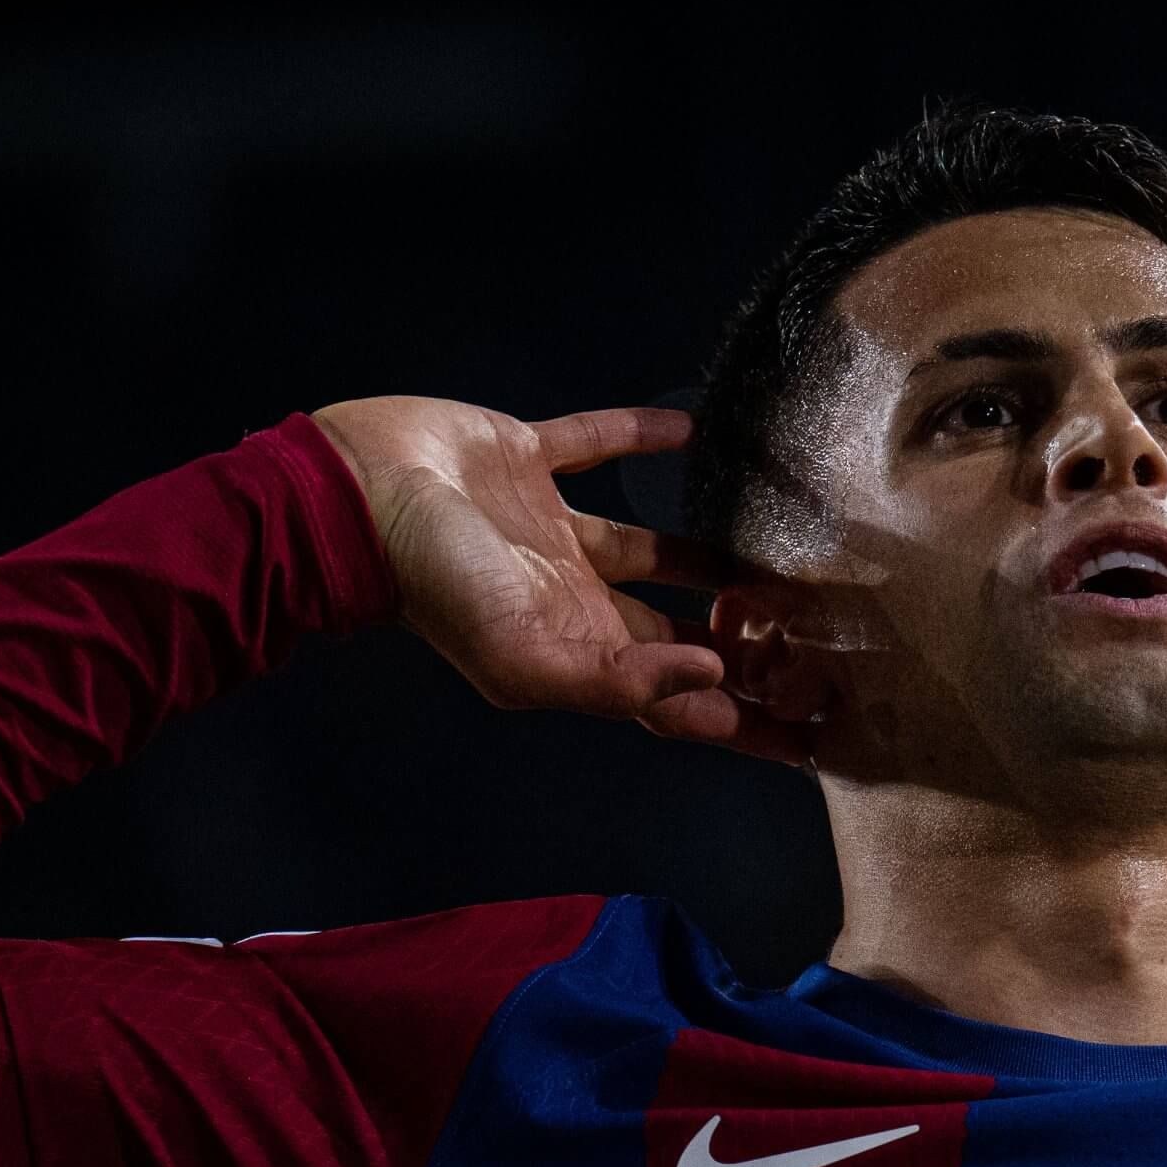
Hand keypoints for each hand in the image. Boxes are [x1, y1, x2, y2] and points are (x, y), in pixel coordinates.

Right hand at [311, 398, 798, 760]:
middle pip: (675, 632)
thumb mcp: (524, 655)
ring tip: (772, 558)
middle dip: (737, 649)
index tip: (810, 735)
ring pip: (649, 550)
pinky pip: (598, 445)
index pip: (673, 699)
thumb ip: (620, 677)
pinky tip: (692, 431)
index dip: (737, 719)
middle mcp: (568, 597)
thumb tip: (712, 679)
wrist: (351, 495)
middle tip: (815, 650)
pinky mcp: (529, 461)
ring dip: (706, 557)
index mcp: (571, 650)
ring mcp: (548, 530)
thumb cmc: (434, 584)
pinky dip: (641, 439)